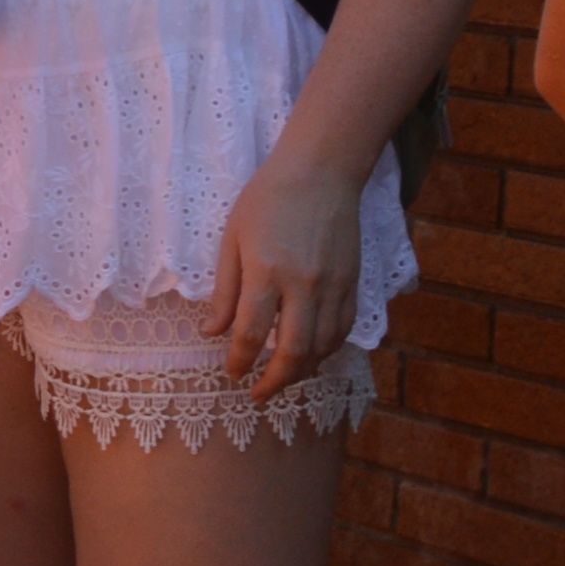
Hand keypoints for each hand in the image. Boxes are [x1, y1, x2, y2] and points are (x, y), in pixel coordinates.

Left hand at [206, 142, 368, 404]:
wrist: (321, 171)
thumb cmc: (267, 199)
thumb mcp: (232, 239)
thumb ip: (225, 291)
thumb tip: (211, 333)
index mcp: (266, 272)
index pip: (251, 333)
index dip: (239, 361)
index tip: (232, 374)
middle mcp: (303, 285)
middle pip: (293, 352)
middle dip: (275, 382)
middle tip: (259, 394)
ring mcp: (333, 285)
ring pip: (322, 347)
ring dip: (302, 371)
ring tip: (283, 379)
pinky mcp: (353, 282)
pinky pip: (343, 329)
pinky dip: (327, 350)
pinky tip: (312, 355)